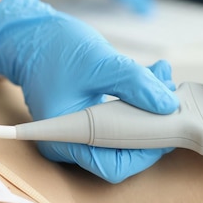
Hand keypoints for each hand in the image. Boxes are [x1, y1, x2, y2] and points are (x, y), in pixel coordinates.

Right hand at [0, 0, 178, 182]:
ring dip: (149, 111)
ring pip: (124, 137)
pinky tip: (149, 80)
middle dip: (150, 125)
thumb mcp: (100, 63)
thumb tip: (166, 105)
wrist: (34, 38)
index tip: (166, 124)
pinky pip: (120, 122)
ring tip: (160, 80)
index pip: (112, 164)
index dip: (144, 150)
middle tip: (168, 96)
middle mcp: (70, 143)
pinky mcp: (90, 121)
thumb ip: (135, 84)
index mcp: (64, 138)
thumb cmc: (54, 50)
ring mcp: (80, 133)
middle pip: (121, 154)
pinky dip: (138, 104)